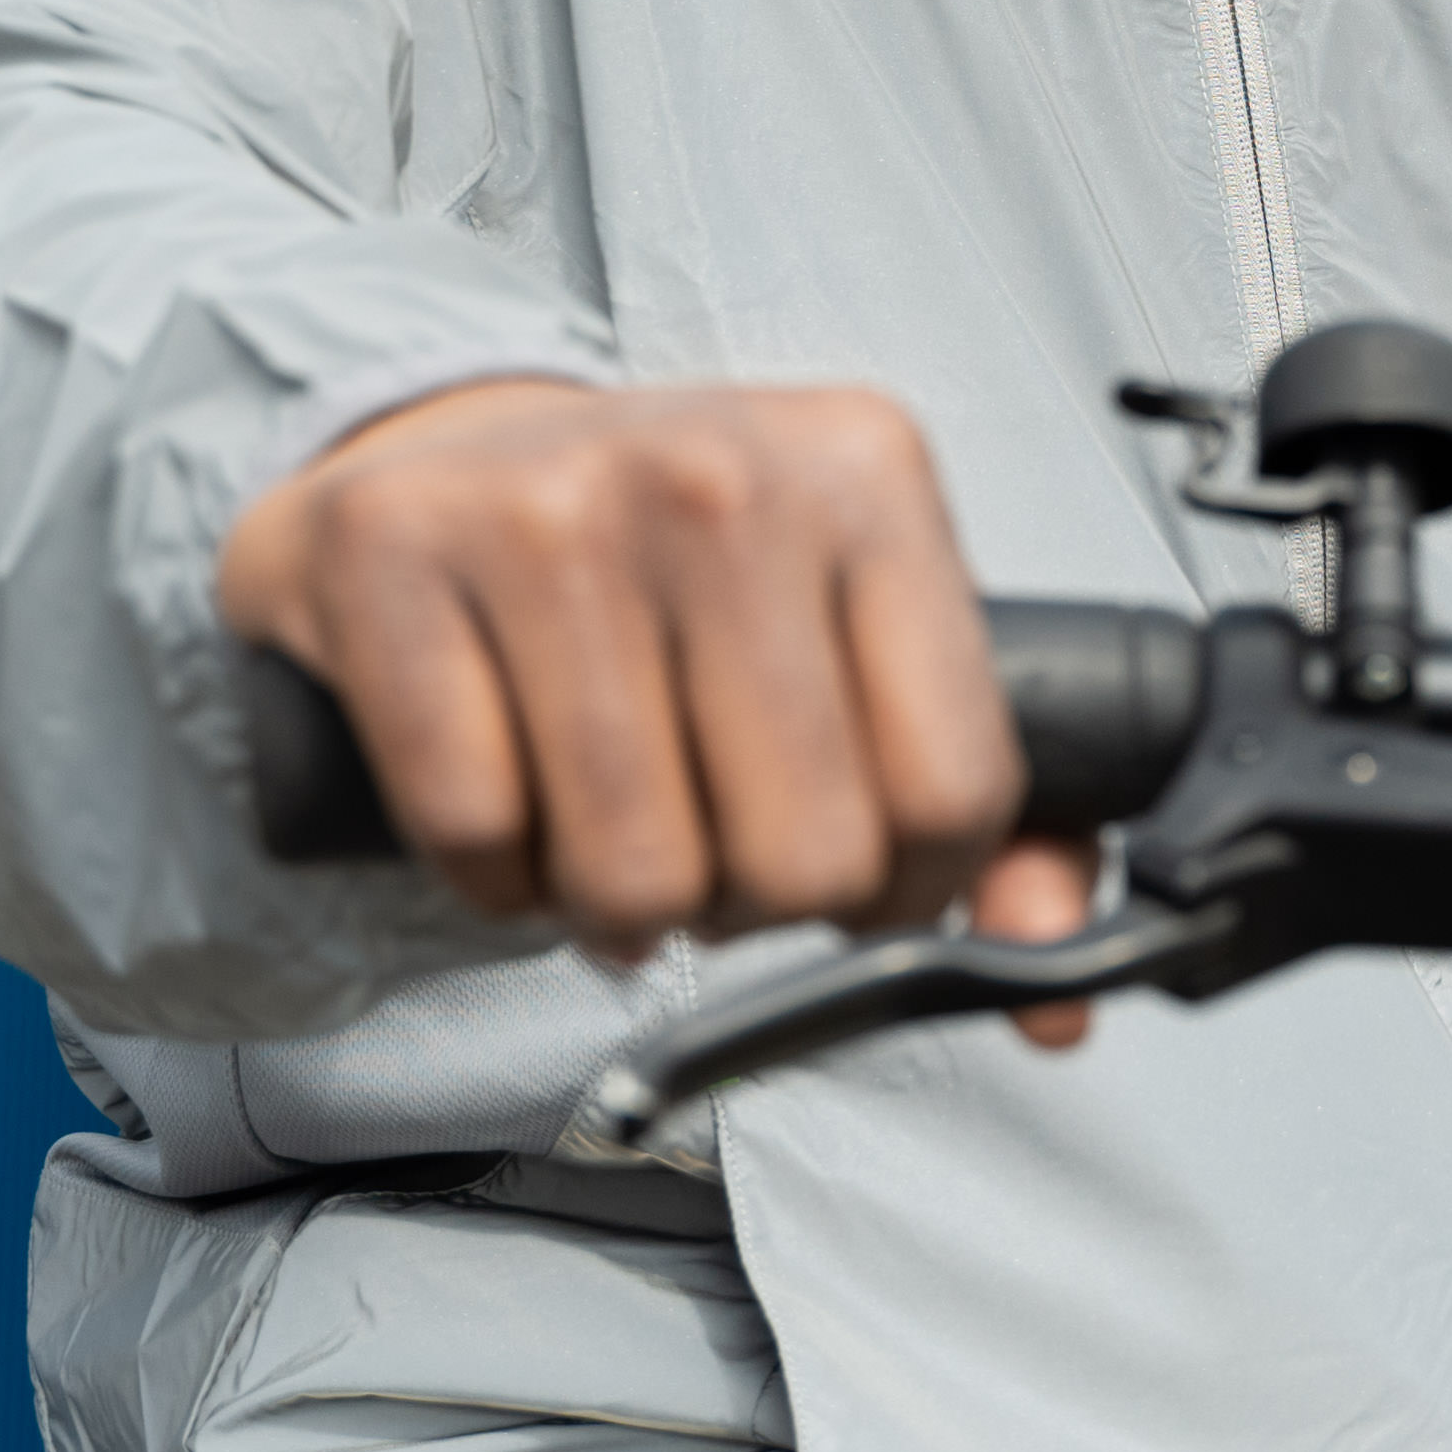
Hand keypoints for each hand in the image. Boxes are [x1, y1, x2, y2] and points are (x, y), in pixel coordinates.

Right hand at [217, 380, 1104, 1035]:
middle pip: (802, 856)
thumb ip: (986, 817)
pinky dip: (492, 878)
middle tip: (711, 848)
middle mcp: (721, 471)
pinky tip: (510, 802)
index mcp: (868, 472)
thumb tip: (1056, 993)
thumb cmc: (667, 572)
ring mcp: (552, 502)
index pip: (955, 791)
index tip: (853, 872)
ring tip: (611, 835)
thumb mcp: (855, 638)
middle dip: (751, 909)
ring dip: (619, 908)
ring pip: (636, 871)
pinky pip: (477, 836)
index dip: (906, 893)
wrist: (444, 457)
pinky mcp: (394, 552)